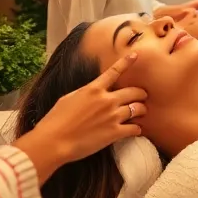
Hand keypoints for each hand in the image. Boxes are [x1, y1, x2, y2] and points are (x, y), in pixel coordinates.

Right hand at [33, 53, 147, 163]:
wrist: (54, 142)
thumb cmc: (56, 120)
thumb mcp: (69, 98)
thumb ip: (86, 93)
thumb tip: (92, 92)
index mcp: (93, 89)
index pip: (114, 72)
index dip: (126, 62)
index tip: (135, 55)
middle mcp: (106, 100)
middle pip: (134, 92)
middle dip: (141, 93)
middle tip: (143, 96)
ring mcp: (112, 116)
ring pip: (138, 108)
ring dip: (142, 110)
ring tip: (142, 112)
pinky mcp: (114, 133)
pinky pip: (135, 128)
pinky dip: (137, 129)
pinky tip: (136, 130)